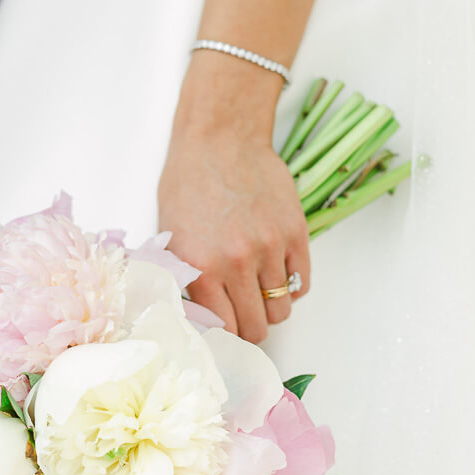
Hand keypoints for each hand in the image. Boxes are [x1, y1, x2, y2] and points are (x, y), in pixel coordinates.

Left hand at [158, 75, 309, 342]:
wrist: (220, 139)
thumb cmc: (188, 183)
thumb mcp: (172, 235)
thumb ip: (188, 279)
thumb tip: (199, 318)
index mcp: (201, 268)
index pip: (224, 329)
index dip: (226, 335)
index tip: (226, 330)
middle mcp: (237, 263)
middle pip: (257, 327)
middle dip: (251, 328)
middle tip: (245, 317)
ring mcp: (270, 248)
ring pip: (282, 309)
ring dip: (272, 308)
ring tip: (260, 292)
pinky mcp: (295, 233)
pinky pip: (302, 282)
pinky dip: (291, 286)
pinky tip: (276, 274)